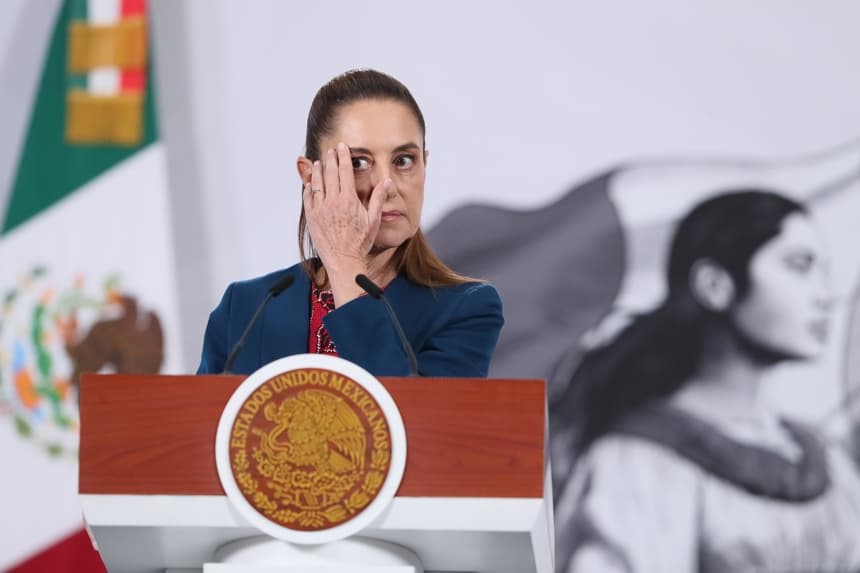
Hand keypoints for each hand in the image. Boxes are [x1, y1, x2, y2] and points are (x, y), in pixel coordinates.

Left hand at [303, 142, 390, 302]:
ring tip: (319, 162)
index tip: (342, 147)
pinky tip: (310, 183)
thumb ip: (378, 198)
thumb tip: (386, 182)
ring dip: (318, 170)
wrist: (344, 260)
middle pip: (329, 173)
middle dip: (330, 158)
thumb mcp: (373, 220)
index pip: (345, 171)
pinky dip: (308, 187)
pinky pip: (307, 197)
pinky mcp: (312, 217)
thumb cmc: (359, 243)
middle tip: (330, 150)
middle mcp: (332, 202)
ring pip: (316, 183)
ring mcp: (320, 209)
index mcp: (348, 200)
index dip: (343, 156)